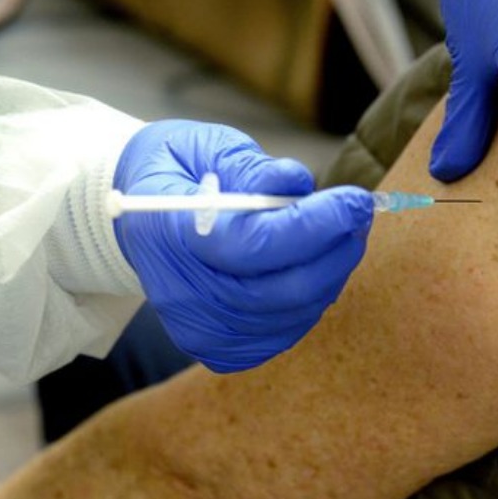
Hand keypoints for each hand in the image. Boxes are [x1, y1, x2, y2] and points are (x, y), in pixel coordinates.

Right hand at [113, 120, 373, 372]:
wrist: (137, 220)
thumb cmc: (179, 173)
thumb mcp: (209, 148)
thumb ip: (255, 168)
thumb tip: (301, 184)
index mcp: (169, 235)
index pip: (254, 245)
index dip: (315, 225)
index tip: (356, 200)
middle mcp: (182, 295)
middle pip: (283, 290)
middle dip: (336, 251)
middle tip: (359, 215)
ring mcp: (200, 331)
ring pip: (294, 313)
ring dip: (332, 273)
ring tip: (343, 234)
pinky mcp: (221, 350)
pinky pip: (287, 330)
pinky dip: (313, 297)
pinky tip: (317, 265)